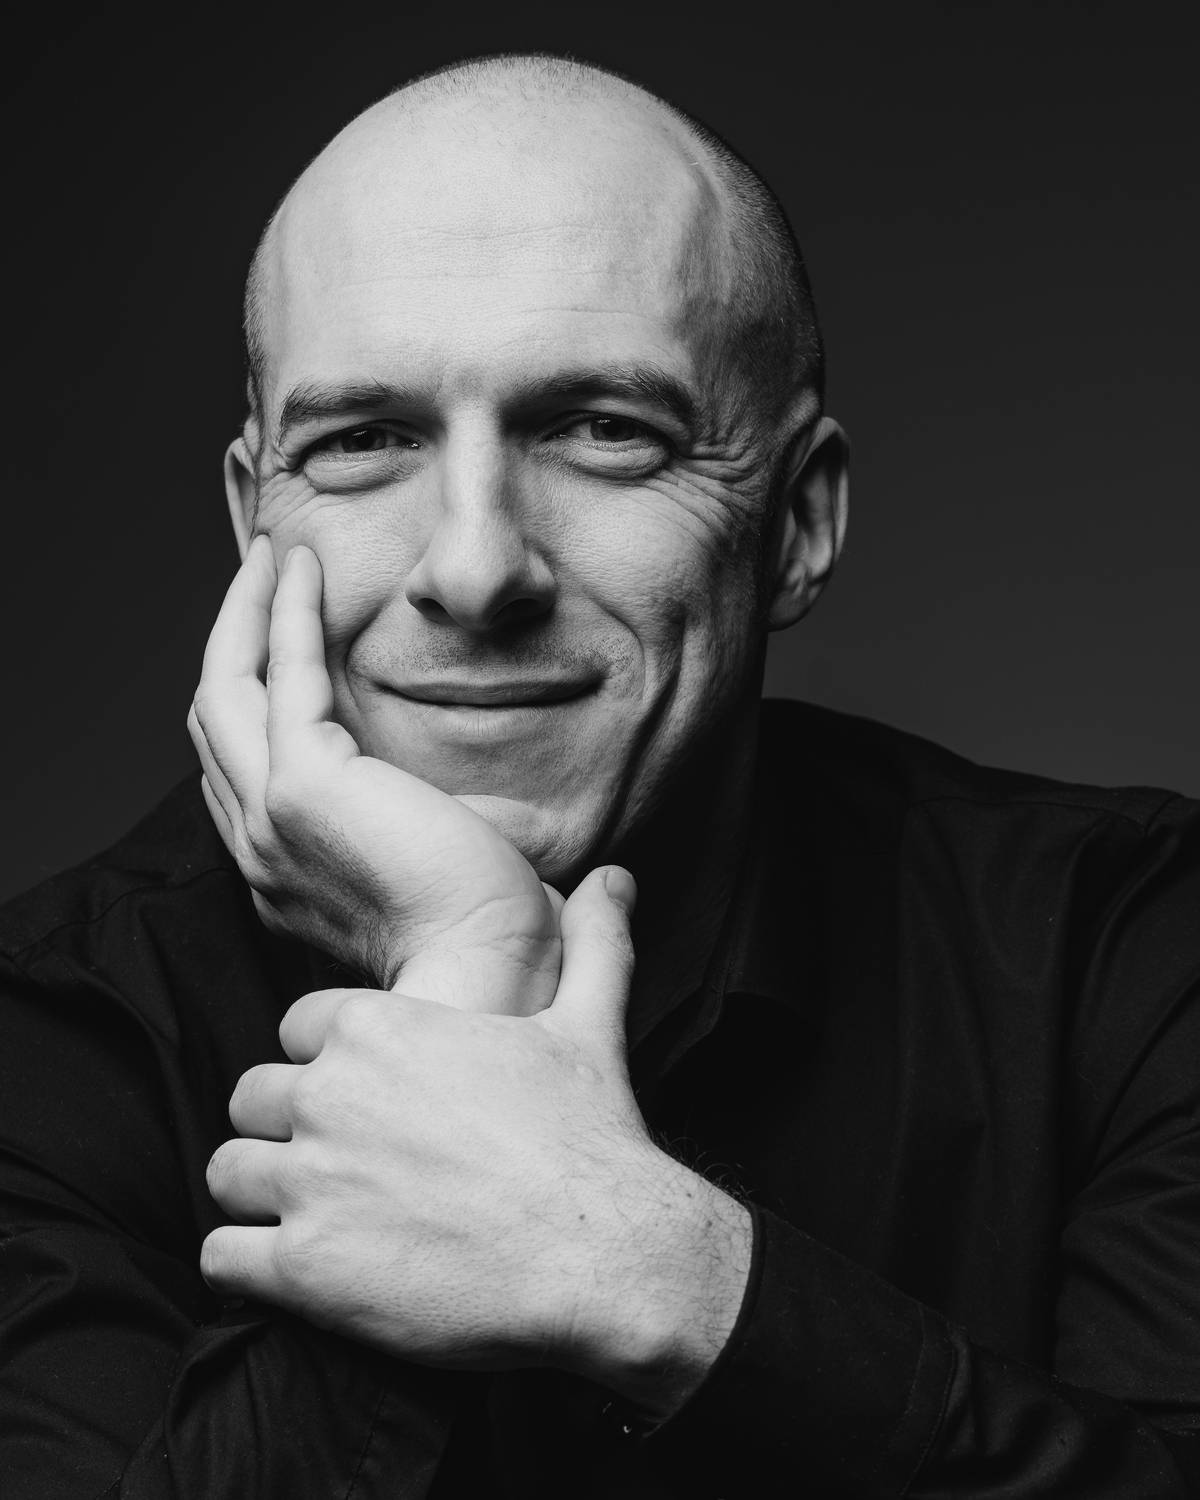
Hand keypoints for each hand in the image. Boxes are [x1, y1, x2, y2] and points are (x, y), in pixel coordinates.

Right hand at [188, 537, 560, 1012]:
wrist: (493, 962)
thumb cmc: (483, 924)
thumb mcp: (437, 861)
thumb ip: (425, 821)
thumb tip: (476, 798)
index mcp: (283, 868)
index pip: (238, 763)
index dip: (247, 688)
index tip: (277, 629)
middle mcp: (259, 843)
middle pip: (215, 719)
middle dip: (233, 638)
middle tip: (263, 573)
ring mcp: (270, 815)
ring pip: (224, 689)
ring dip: (245, 613)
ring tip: (273, 556)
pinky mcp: (305, 785)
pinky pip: (278, 674)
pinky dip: (285, 614)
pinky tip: (302, 570)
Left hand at [203, 868, 751, 1417]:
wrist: (605, 1256)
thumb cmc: (592, 1137)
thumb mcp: (590, 1021)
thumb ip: (589, 942)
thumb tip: (615, 878)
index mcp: (378, 1026)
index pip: (296, 1031)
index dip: (327, 1065)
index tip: (368, 1101)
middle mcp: (329, 1094)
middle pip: (251, 1098)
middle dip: (285, 1129)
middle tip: (342, 1166)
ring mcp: (311, 1181)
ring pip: (227, 1173)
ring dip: (261, 1196)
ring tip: (316, 1219)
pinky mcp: (303, 1269)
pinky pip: (221, 1258)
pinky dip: (247, 1267)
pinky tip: (299, 1271)